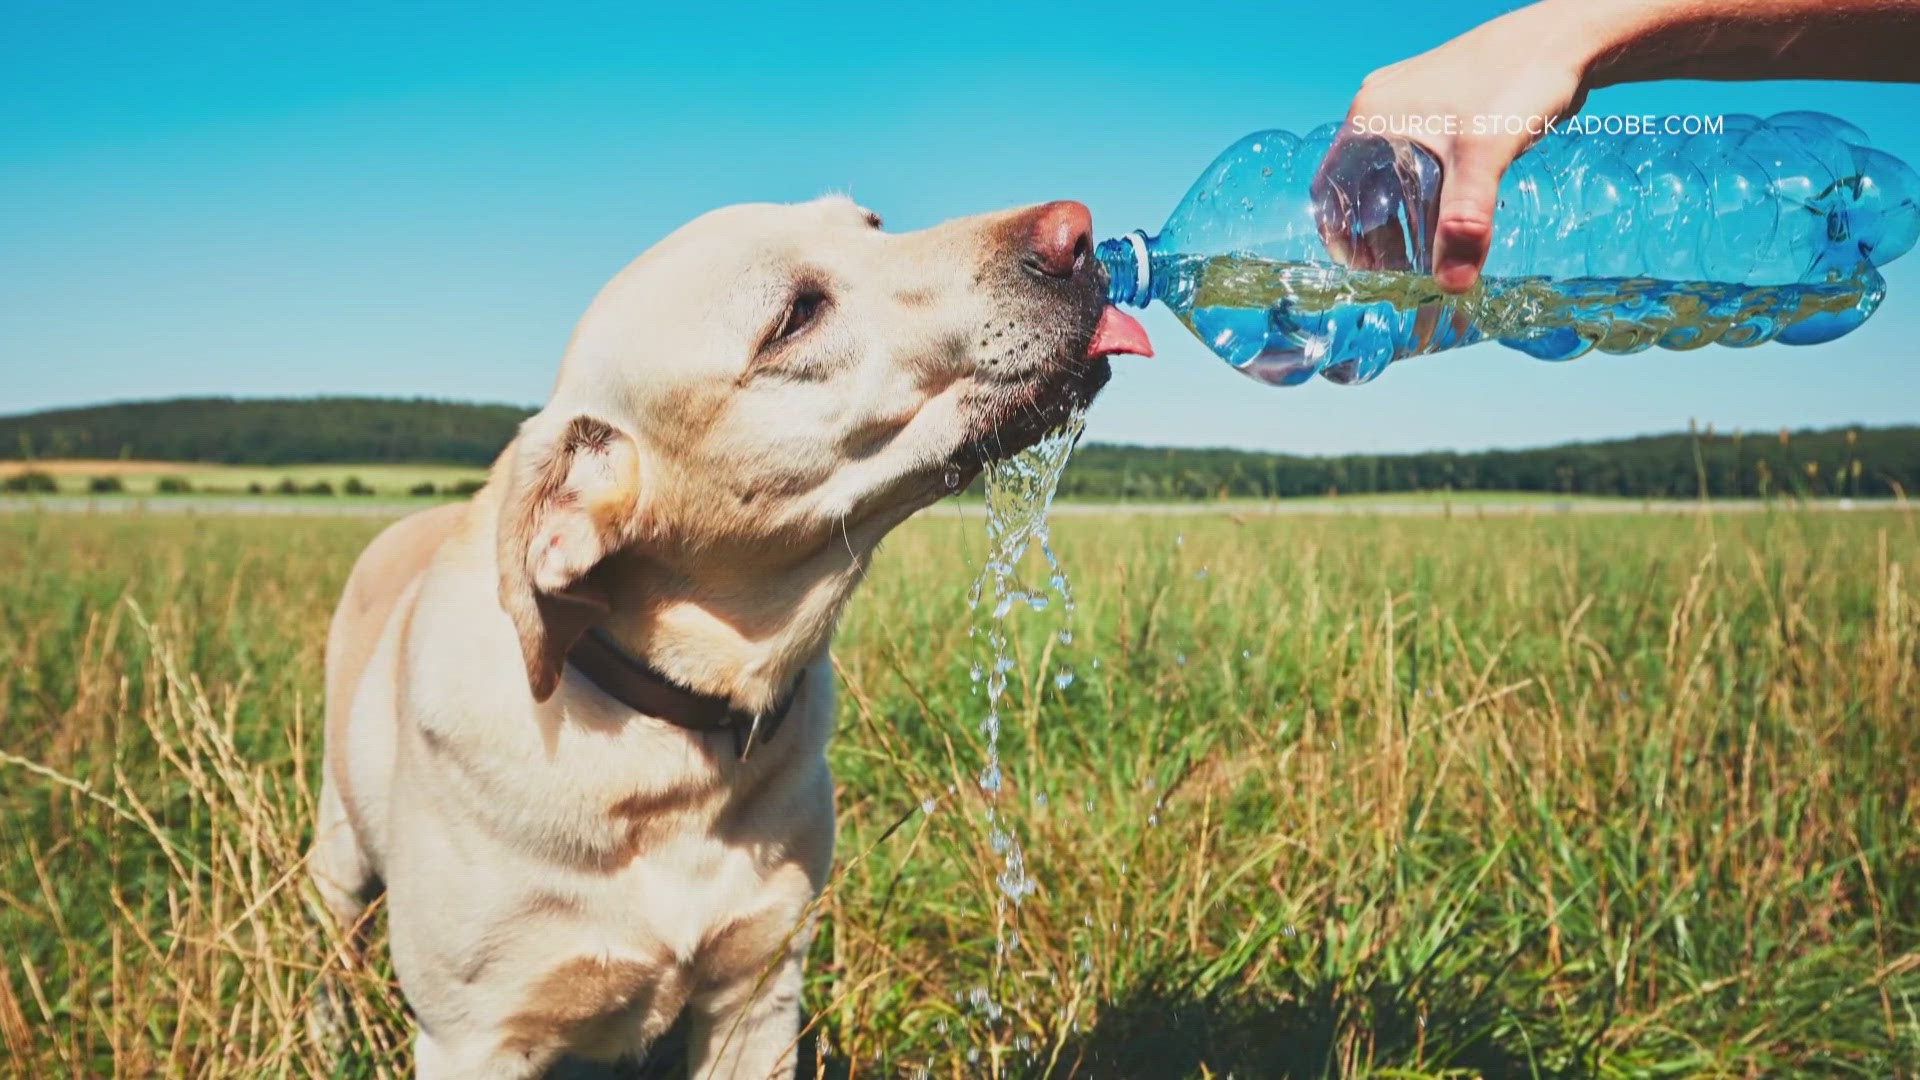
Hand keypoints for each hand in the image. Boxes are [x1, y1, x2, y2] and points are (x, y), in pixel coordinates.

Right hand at [1328, 0, 1601, 291]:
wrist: (1568, 37)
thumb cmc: (1519, 79)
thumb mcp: (1485, 156)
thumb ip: (1465, 221)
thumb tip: (1452, 285)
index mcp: (1372, 116)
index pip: (1331, 188)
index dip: (1339, 234)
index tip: (1360, 272)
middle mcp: (1383, 107)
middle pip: (1360, 186)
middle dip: (1375, 233)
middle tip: (1398, 272)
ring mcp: (1411, 104)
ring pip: (1390, 174)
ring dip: (1403, 215)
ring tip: (1425, 253)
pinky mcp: (1441, 106)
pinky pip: (1417, 160)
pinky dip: (1426, 194)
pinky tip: (1450, 216)